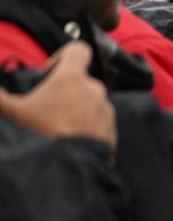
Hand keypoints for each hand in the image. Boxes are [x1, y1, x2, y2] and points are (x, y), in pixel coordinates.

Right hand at [0, 42, 115, 147]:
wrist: (67, 171)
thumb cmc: (40, 135)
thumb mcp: (11, 111)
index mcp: (73, 78)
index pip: (78, 49)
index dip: (63, 55)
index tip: (50, 72)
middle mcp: (95, 92)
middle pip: (83, 79)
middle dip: (66, 88)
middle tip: (47, 105)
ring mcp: (106, 113)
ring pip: (92, 102)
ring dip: (78, 109)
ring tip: (58, 125)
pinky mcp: (113, 133)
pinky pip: (100, 123)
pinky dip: (88, 127)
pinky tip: (71, 138)